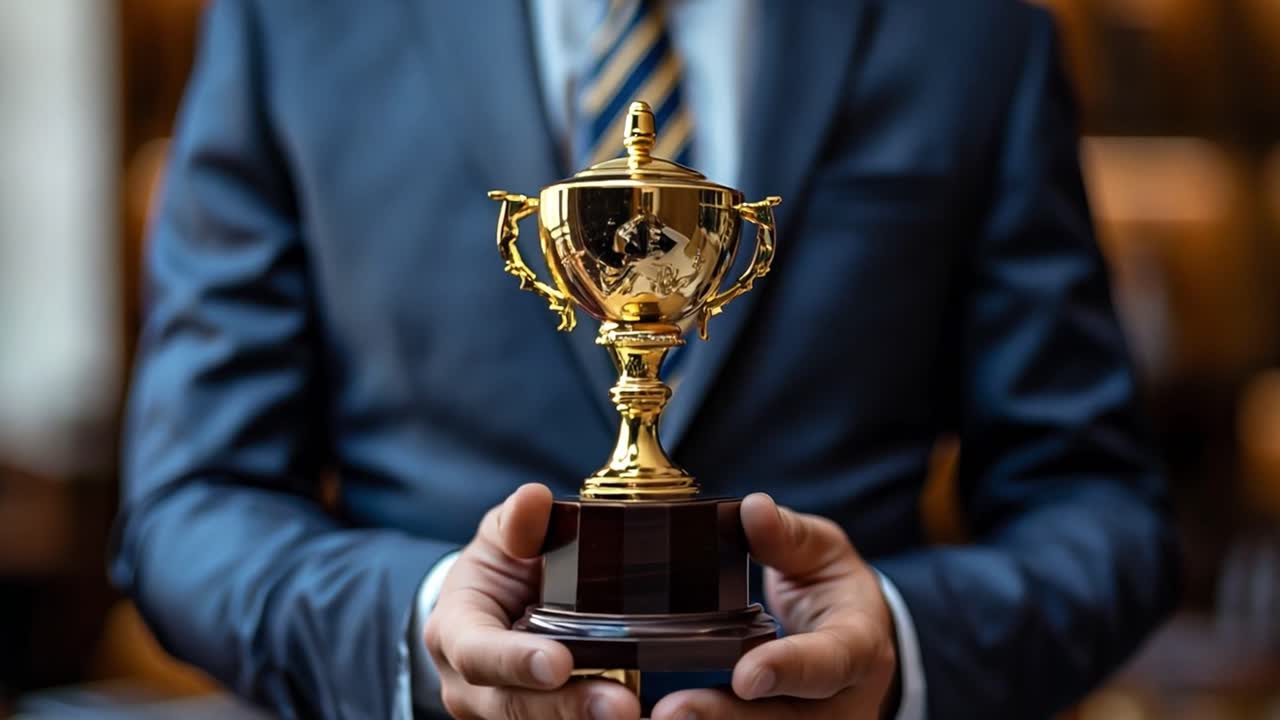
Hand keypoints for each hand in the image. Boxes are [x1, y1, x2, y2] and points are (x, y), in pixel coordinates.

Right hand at [424, 483, 640, 719]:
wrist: (495, 607)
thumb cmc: (499, 567)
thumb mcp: (502, 535)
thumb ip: (517, 521)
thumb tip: (533, 499)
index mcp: (454, 633)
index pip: (477, 653)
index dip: (516, 661)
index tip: (560, 662)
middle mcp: (469, 687)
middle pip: (516, 706)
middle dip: (569, 707)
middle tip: (622, 706)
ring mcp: (500, 712)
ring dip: (589, 719)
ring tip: (636, 713)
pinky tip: (644, 716)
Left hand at [652, 493, 899, 719]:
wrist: (856, 644)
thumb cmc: (834, 592)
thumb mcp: (823, 553)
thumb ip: (787, 536)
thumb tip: (754, 509)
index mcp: (859, 647)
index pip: (829, 663)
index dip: (788, 670)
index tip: (745, 675)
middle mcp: (841, 702)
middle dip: (725, 718)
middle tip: (671, 712)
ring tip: (653, 719)